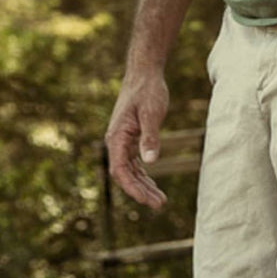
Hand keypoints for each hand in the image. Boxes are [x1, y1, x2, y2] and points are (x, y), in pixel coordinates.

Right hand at [105, 70, 169, 209]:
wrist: (144, 73)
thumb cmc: (147, 90)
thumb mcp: (151, 113)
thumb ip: (150, 137)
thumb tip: (151, 162)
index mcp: (117, 137)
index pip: (121, 171)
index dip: (133, 188)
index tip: (148, 200)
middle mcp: (116, 142)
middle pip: (125, 175)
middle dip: (141, 191)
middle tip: (160, 204)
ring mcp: (122, 140)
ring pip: (130, 171)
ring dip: (143, 185)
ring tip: (160, 200)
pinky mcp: (130, 137)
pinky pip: (134, 162)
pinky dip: (143, 174)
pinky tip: (153, 184)